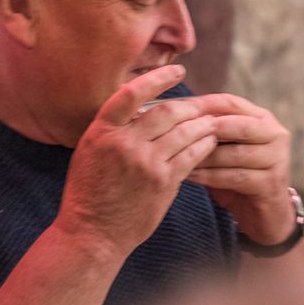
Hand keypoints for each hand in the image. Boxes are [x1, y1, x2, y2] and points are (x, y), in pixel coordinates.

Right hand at [55, 66, 218, 255]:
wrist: (92, 233)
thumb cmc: (90, 192)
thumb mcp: (90, 152)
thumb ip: (114, 130)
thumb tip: (143, 108)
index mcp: (101, 131)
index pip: (131, 93)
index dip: (158, 78)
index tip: (178, 71)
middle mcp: (123, 143)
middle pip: (167, 112)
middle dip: (191, 106)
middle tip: (205, 105)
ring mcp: (145, 162)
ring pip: (184, 132)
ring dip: (203, 125)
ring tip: (213, 122)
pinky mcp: (163, 182)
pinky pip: (192, 156)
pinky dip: (204, 146)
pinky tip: (211, 143)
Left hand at [184, 93, 294, 244]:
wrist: (264, 215)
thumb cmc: (237, 177)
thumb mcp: (224, 149)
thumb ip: (208, 132)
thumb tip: (171, 116)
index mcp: (263, 119)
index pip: (232, 103)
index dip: (203, 104)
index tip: (176, 109)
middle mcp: (275, 135)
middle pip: (238, 125)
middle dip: (206, 130)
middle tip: (177, 135)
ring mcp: (277, 159)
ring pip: (234, 153)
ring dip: (204, 157)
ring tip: (178, 159)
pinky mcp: (271, 182)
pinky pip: (235, 177)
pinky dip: (209, 176)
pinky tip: (189, 177)